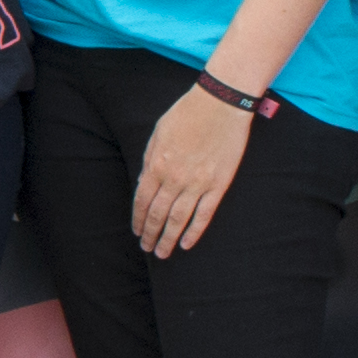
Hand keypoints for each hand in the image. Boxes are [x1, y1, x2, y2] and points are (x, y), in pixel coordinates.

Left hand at [132, 85, 249, 256]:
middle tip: (148, 248)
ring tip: (163, 253)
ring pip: (178, 220)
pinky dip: (194, 232)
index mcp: (157, 165)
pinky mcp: (218, 185)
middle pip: (158, 215)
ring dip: (168, 239)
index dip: (139, 220)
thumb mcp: (158, 134)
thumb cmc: (186, 114)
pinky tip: (186, 244)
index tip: (137, 231)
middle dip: (151, 234)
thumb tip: (144, 182)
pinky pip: (204, 214)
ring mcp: (197, 184)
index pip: (142, 201)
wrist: (220, 105)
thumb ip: (149, 160)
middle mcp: (174, 179)